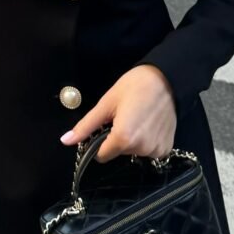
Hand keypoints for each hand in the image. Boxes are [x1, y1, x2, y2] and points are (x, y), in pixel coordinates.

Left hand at [60, 65, 176, 162]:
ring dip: (133, 139)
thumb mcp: (107, 103)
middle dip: (118, 137)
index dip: (100, 142)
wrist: (168, 78)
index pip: (102, 155)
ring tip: (139, 117)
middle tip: (126, 115)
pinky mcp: (167, 148)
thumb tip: (65, 141)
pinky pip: (150, 151)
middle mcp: (141, 149)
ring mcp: (156, 150)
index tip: (107, 125)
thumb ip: (86, 125)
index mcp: (123, 138)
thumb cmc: (135, 85)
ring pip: (134, 151)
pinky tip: (150, 124)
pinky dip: (147, 141)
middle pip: (119, 152)